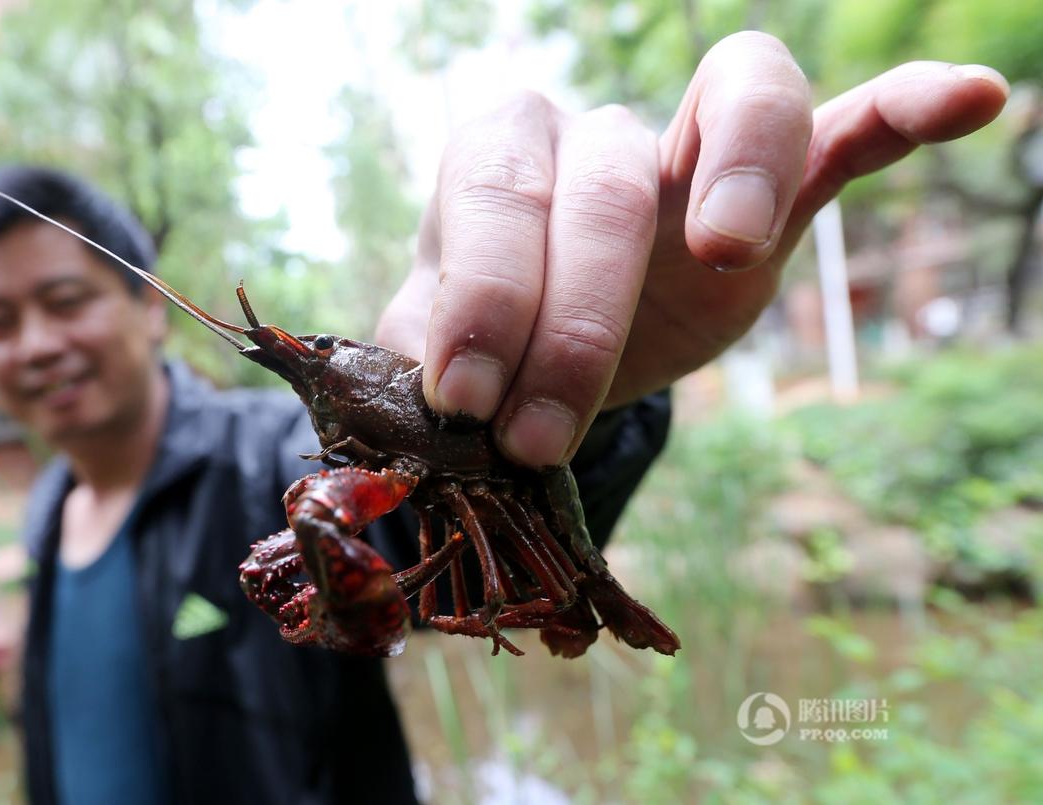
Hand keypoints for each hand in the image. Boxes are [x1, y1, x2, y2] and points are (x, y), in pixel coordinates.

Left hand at [376, 31, 1007, 468]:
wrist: (549, 349)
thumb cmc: (488, 343)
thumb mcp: (435, 355)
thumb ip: (417, 373)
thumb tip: (405, 436)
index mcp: (497, 161)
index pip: (496, 193)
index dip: (483, 292)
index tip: (466, 400)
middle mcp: (593, 136)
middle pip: (605, 181)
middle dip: (572, 316)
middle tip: (533, 434)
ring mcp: (690, 152)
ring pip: (734, 100)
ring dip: (742, 165)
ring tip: (729, 249)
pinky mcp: (774, 192)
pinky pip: (843, 128)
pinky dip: (902, 111)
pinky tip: (971, 98)